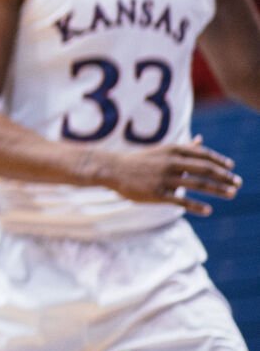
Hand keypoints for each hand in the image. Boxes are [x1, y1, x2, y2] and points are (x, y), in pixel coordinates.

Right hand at [93, 138, 240, 215]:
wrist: (112, 169)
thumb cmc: (139, 161)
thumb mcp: (162, 150)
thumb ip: (184, 148)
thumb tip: (201, 140)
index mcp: (172, 150)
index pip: (202, 154)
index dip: (219, 161)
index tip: (231, 167)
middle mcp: (171, 162)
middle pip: (205, 169)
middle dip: (224, 176)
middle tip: (238, 183)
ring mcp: (165, 178)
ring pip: (198, 184)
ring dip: (218, 189)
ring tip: (231, 194)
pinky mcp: (157, 193)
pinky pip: (181, 200)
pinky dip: (196, 205)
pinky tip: (208, 210)